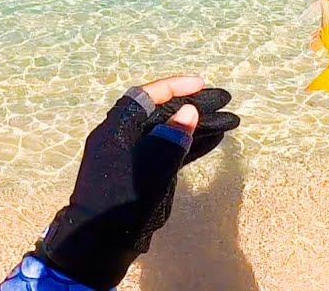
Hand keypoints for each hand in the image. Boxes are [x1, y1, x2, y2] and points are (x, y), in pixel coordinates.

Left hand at [35, 76, 240, 289]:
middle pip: (161, 111)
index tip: (200, 85)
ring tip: (228, 121)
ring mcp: (133, 155)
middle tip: (223, 100)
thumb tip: (189, 112)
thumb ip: (171, 139)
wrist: (101, 243)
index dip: (174, 87)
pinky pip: (168, 150)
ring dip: (196, 125)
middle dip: (192, 105)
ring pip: (168, 131)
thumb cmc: (122, 201)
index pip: (146, 96)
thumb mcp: (151, 168)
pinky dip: (189, 145)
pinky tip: (214, 140)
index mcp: (116, 129)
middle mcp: (124, 136)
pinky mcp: (142, 171)